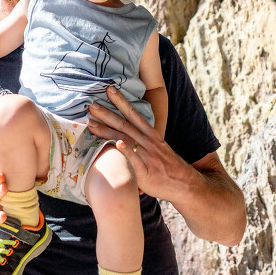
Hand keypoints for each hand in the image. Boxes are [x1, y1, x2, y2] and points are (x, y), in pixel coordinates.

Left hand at [87, 86, 193, 201]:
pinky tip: (116, 143)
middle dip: (106, 113)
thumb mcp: (157, 149)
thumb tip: (123, 138)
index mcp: (151, 135)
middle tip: (90, 104)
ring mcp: (147, 155)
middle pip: (124, 124)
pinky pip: (134, 159)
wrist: (184, 184)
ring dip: (106, 130)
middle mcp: (148, 141)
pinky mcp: (146, 171)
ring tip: (91, 123)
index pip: (133, 114)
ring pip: (124, 138)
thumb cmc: (167, 168)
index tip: (109, 90)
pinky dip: (126, 150)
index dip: (121, 101)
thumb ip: (142, 142)